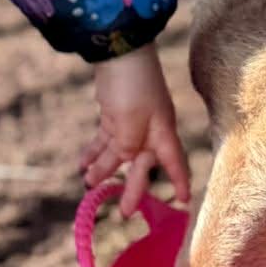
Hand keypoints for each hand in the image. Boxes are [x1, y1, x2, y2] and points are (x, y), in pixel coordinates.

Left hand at [80, 44, 190, 215]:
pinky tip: (83, 164)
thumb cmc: (132, 86)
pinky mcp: (114, 114)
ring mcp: (131, 122)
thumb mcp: (130, 123)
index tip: (183, 202)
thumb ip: (128, 148)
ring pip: (119, 154)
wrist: (118, 52)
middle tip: (123, 214)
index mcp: (161, 132)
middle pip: (142, 166)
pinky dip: (95, 153)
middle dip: (132, 189)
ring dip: (104, 169)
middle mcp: (150, 130)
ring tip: (88, 184)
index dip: (179, 182)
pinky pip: (105, 140)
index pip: (175, 162)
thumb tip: (126, 160)